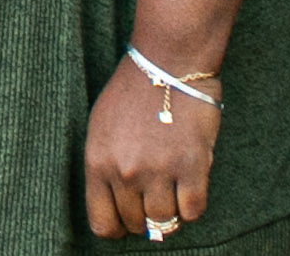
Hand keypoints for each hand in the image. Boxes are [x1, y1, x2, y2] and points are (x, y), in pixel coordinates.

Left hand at [83, 56, 217, 239]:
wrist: (168, 62)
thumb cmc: (132, 92)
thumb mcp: (100, 128)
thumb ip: (105, 167)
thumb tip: (116, 206)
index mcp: (97, 162)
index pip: (103, 224)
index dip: (117, 227)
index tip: (127, 220)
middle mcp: (125, 172)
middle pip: (136, 224)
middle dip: (144, 217)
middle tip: (154, 197)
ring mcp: (158, 172)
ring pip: (164, 222)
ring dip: (169, 213)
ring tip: (172, 191)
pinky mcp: (191, 167)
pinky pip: (193, 211)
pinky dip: (192, 205)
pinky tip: (189, 186)